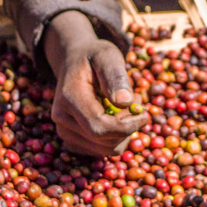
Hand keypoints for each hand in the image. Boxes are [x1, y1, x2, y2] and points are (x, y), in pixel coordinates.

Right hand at [43, 11, 147, 156]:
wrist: (73, 62)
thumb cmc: (93, 56)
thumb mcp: (107, 55)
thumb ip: (115, 76)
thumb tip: (125, 103)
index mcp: (69, 98)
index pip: (100, 128)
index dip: (127, 127)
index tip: (145, 114)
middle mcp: (62, 119)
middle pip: (105, 142)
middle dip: (129, 126)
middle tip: (136, 100)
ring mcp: (65, 132)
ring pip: (107, 149)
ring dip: (125, 132)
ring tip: (126, 105)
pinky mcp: (73, 140)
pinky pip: (103, 150)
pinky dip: (117, 137)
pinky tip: (117, 116)